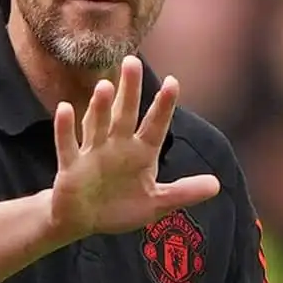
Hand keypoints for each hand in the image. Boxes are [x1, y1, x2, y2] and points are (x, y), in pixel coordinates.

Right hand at [49, 55, 220, 239]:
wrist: (82, 220)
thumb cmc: (119, 207)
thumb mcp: (156, 203)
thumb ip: (183, 192)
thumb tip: (217, 185)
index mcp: (140, 153)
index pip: (155, 125)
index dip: (164, 106)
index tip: (173, 82)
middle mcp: (117, 146)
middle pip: (125, 115)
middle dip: (129, 91)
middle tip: (132, 61)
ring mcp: (93, 154)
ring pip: (97, 125)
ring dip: (100, 107)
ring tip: (105, 86)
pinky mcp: (72, 166)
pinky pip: (68, 145)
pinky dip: (65, 128)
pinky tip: (65, 108)